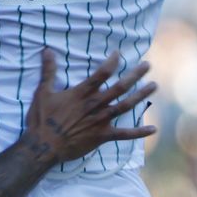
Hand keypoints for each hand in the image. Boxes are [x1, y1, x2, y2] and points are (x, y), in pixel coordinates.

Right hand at [26, 50, 156, 162]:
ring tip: (154, 86)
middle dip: (135, 75)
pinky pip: (124, 134)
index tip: (119, 53)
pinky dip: (139, 133)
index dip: (112, 62)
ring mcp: (100, 121)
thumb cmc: (42, 119)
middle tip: (147, 65)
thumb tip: (47, 50)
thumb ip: (48, 71)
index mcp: (81, 94)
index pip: (101, 73)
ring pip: (125, 106)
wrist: (44, 146)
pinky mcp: (102, 136)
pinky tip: (153, 129)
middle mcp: (95, 105)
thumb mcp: (43, 92)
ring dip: (141, 96)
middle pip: (120, 87)